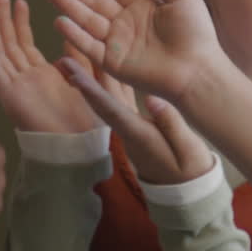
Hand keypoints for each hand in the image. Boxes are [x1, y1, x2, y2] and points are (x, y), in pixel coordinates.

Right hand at [0, 0, 105, 133]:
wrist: (84, 146)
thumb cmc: (92, 122)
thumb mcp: (93, 79)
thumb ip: (81, 57)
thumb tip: (71, 33)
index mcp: (45, 77)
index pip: (26, 45)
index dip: (21, 24)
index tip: (21, 2)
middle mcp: (28, 81)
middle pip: (10, 44)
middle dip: (4, 20)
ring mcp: (18, 87)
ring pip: (0, 52)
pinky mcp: (10, 96)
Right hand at [45, 0, 222, 100]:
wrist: (197, 70)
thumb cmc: (197, 36)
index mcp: (141, 7)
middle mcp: (126, 24)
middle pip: (93, 2)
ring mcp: (118, 43)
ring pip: (87, 21)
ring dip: (68, 6)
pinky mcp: (113, 63)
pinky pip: (90, 46)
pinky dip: (75, 35)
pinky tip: (60, 21)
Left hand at [59, 59, 212, 184]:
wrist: (185, 190)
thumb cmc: (189, 168)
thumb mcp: (187, 148)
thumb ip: (170, 123)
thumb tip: (152, 98)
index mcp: (138, 135)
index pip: (112, 111)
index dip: (93, 93)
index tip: (75, 76)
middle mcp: (127, 131)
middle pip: (101, 104)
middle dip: (83, 82)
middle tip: (63, 60)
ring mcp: (129, 130)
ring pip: (107, 102)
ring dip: (92, 82)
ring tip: (76, 60)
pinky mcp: (134, 127)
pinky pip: (117, 103)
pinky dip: (107, 87)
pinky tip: (104, 73)